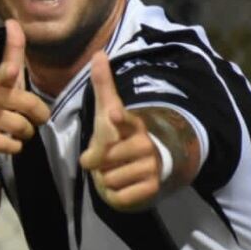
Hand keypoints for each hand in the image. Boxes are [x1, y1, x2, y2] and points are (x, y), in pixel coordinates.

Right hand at [0, 19, 49, 162]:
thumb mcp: (5, 78)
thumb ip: (13, 52)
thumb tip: (13, 20)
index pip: (3, 75)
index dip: (8, 73)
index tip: (12, 70)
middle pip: (27, 104)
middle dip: (38, 114)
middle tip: (35, 118)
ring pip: (21, 127)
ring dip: (27, 132)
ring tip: (20, 131)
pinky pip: (11, 145)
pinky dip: (16, 147)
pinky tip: (9, 143)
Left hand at [78, 51, 160, 210]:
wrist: (142, 167)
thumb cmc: (118, 135)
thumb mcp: (107, 111)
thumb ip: (103, 84)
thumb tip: (99, 52)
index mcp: (131, 124)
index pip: (123, 119)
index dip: (117, 118)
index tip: (111, 115)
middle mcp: (145, 143)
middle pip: (103, 158)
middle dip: (98, 163)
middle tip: (107, 159)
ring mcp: (151, 166)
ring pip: (108, 178)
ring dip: (105, 179)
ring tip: (115, 171)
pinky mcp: (152, 188)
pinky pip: (119, 196)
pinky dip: (115, 195)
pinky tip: (123, 186)